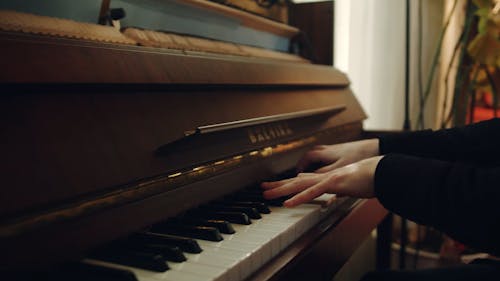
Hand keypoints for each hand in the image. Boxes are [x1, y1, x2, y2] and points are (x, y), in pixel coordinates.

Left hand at [262, 156, 382, 206]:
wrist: (383, 170)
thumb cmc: (369, 179)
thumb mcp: (349, 187)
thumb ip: (337, 191)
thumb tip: (330, 198)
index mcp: (327, 178)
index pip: (302, 180)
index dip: (288, 184)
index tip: (274, 187)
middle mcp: (324, 176)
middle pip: (296, 180)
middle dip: (278, 185)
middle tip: (262, 188)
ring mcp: (329, 178)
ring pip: (300, 184)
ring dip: (282, 189)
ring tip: (267, 194)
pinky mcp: (335, 182)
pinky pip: (313, 191)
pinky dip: (299, 197)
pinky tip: (288, 203)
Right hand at [296, 139, 379, 172]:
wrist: (376, 148)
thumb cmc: (359, 156)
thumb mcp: (338, 169)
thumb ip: (323, 173)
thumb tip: (310, 178)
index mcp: (325, 153)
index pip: (307, 158)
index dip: (300, 166)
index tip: (297, 174)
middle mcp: (329, 150)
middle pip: (311, 154)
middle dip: (304, 163)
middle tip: (301, 170)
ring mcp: (337, 150)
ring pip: (319, 154)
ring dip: (313, 161)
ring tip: (311, 169)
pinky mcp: (345, 151)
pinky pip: (328, 155)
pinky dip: (324, 161)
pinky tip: (329, 168)